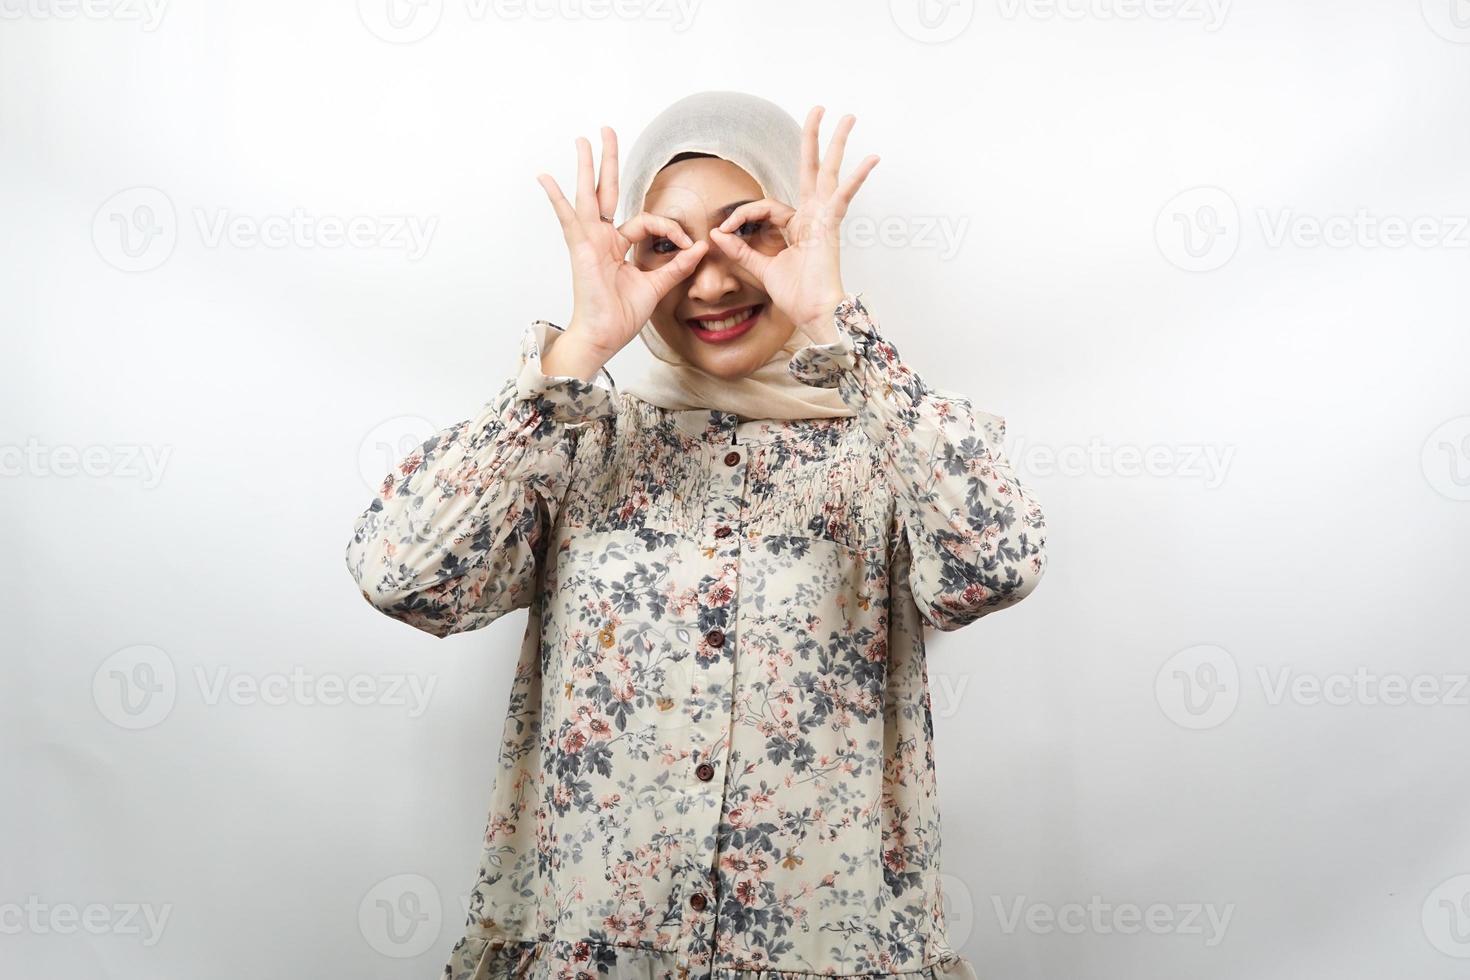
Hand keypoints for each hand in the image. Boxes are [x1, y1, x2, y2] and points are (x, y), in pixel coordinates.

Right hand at [536, 126, 708, 374]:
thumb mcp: (656, 286)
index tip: (689, 246)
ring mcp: (588, 241)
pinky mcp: (581, 248)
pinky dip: (557, 198)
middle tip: (605, 131)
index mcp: (616, 246)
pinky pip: (568, 218)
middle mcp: (601, 239)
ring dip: (586, 166)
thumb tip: (701, 247)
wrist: (603, 336)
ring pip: (588, 195)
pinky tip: (544, 177)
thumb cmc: (621, 316)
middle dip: (607, 161)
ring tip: (582, 139)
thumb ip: (677, 266)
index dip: (670, 228)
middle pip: (605, 191)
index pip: (646, 221)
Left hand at [708, 107, 878, 342]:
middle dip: (813, 139)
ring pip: (829, 173)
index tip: (724, 230)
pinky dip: (856, 179)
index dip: (742, 215)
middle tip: (819, 108)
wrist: (813, 312)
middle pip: (812, 169)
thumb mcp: (761, 268)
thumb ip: (741, 249)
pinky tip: (871, 160)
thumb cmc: (795, 294)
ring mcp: (824, 218)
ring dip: (837, 144)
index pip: (765, 206)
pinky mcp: (831, 226)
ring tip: (848, 117)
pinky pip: (843, 197)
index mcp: (797, 225)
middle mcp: (813, 216)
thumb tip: (717, 234)